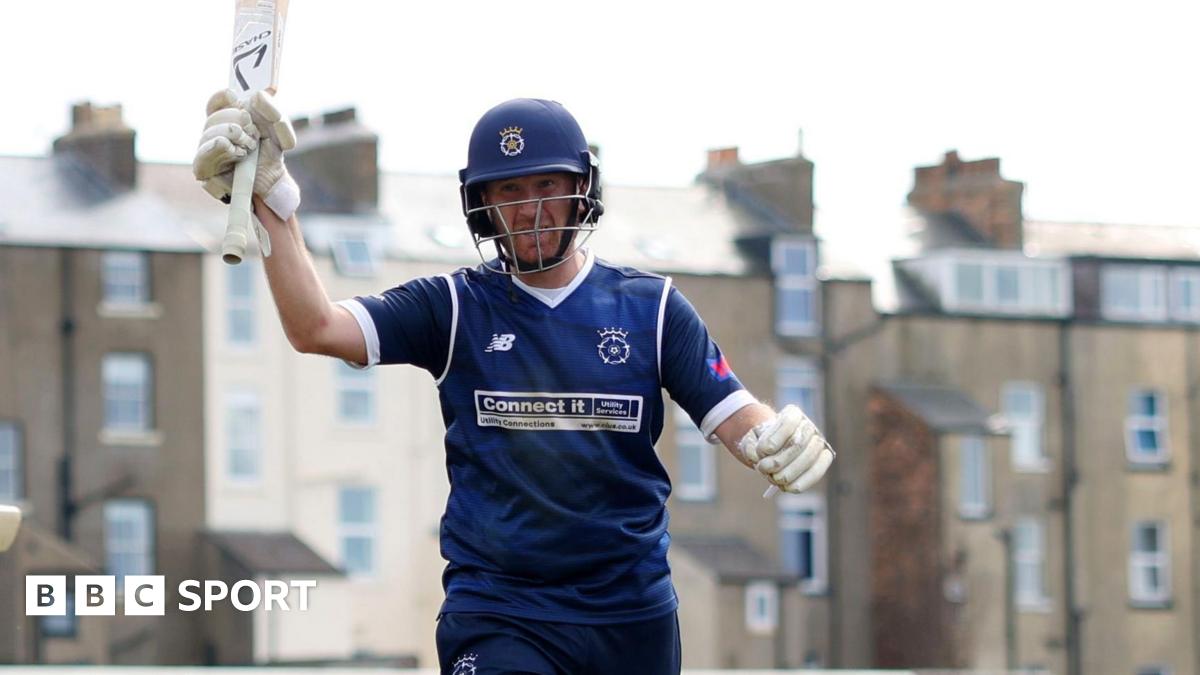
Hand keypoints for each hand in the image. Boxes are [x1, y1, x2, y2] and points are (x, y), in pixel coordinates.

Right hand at [193, 89, 299, 219]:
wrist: (273, 183)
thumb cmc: (270, 154)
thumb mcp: (279, 131)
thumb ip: (273, 111)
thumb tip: (257, 95)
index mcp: (228, 120)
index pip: (215, 103)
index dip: (222, 97)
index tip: (234, 96)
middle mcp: (214, 133)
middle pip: (213, 117)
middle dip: (236, 121)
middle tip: (253, 133)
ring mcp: (207, 150)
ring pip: (209, 133)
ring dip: (232, 136)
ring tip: (248, 148)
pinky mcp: (204, 169)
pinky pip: (203, 154)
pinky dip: (219, 148)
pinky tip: (235, 151)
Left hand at [737, 405, 833, 493]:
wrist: (773, 449)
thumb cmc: (761, 442)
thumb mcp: (750, 439)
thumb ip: (750, 446)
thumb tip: (756, 457)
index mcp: (791, 413)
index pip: (788, 422)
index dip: (774, 439)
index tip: (762, 451)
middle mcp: (808, 426)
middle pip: (797, 443)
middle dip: (778, 461)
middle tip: (763, 469)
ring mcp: (818, 442)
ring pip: (808, 459)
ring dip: (787, 473)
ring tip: (772, 478)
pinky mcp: (824, 459)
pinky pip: (816, 472)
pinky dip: (801, 483)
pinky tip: (787, 487)